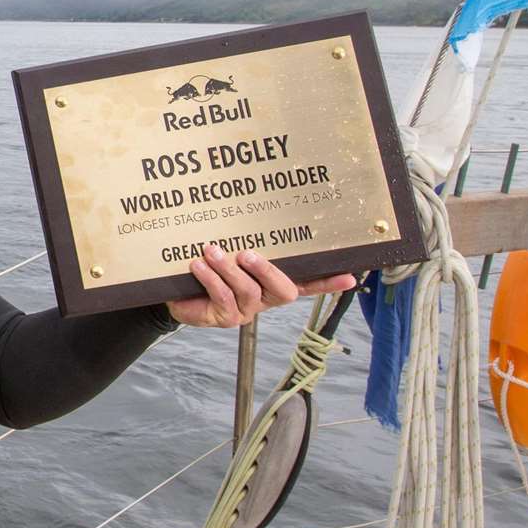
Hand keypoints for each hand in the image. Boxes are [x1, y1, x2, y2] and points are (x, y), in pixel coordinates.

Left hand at [166, 244, 355, 327]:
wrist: (178, 293)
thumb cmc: (209, 269)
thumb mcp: (227, 253)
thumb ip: (244, 241)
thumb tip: (246, 210)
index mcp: (273, 283)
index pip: (307, 283)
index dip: (327, 282)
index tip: (349, 277)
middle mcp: (265, 299)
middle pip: (282, 291)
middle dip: (267, 271)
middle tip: (247, 254)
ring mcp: (246, 310)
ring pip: (247, 291)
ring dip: (229, 269)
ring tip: (212, 251)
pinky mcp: (225, 317)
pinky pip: (222, 297)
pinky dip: (211, 279)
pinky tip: (199, 265)